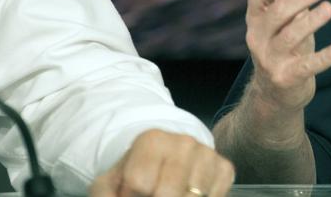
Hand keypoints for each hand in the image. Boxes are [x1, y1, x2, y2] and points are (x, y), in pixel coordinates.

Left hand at [89, 129, 233, 195]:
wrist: (166, 159)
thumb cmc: (136, 174)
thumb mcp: (110, 183)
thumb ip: (105, 195)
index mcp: (152, 140)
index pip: (139, 183)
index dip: (131, 196)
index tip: (131, 192)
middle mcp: (184, 142)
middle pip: (167, 193)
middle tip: (152, 194)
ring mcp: (208, 154)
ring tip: (168, 193)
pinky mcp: (225, 168)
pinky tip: (187, 194)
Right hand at [244, 0, 330, 113]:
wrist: (275, 91)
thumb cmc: (281, 39)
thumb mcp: (280, 9)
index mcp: (256, 15)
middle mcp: (258, 36)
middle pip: (277, 11)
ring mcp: (270, 58)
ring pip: (289, 36)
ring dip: (312, 20)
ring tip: (330, 8)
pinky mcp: (286, 78)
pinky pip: (304, 67)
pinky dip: (322, 59)